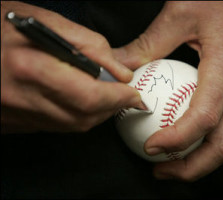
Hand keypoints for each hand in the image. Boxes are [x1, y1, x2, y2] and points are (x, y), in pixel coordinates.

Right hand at [1, 1, 144, 133]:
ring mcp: (14, 115)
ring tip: (106, 96)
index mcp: (30, 68)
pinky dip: (76, 116)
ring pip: (71, 126)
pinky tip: (80, 101)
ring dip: (96, 114)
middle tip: (124, 95)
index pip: (90, 96)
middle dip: (112, 108)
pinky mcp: (11, 123)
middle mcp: (20, 98)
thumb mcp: (46, 21)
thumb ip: (89, 46)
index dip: (118, 98)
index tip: (133, 94)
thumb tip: (119, 72)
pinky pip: (54, 126)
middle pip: (84, 117)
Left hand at [113, 1, 222, 180]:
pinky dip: (210, 138)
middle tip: (162, 170)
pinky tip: (190, 133)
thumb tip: (122, 66)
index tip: (151, 148)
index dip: (175, 141)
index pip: (202, 119)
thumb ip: (149, 43)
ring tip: (173, 159)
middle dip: (192, 168)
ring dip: (201, 157)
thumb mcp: (181, 13)